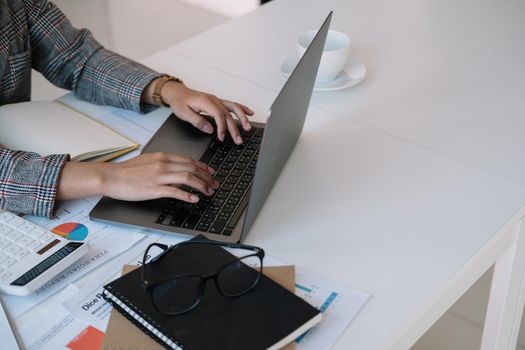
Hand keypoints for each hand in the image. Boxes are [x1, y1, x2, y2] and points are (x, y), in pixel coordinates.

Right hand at [57, 152, 219, 202]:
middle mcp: (163, 164)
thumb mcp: (148, 160)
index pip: (189, 160)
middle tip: (215, 184)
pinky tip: (194, 199)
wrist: (111, 176)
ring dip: (201, 185)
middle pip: (192, 168)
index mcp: (163, 156)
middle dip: (207, 177)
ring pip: (187, 178)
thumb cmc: (127, 171)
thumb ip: (164, 163)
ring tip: (209, 191)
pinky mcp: (154, 189)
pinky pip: (175, 191)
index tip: (211, 172)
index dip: (204, 167)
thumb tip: (177, 168)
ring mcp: (159, 176)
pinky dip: (188, 195)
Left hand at [161, 82, 253, 144]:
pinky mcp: (218, 102)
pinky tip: (249, 113)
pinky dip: (242, 108)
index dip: (222, 127)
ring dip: (242, 118)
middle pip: (228, 114)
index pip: (219, 115)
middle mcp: (214, 100)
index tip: (222, 137)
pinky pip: (232, 105)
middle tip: (238, 140)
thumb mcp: (184, 113)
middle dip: (234, 128)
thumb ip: (197, 121)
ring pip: (233, 108)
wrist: (177, 92)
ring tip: (248, 128)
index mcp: (206, 102)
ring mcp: (217, 100)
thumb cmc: (179, 102)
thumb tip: (210, 129)